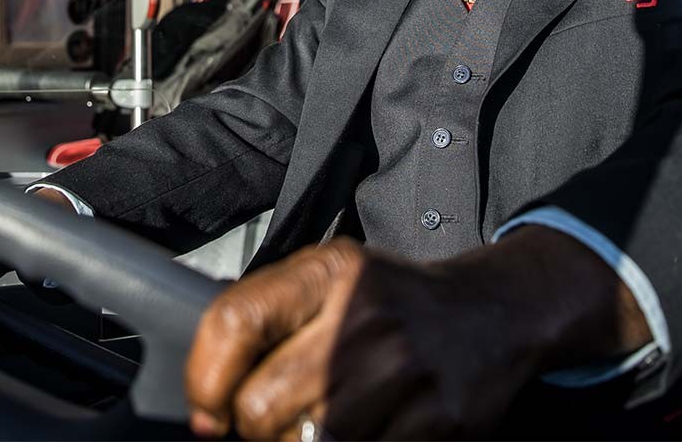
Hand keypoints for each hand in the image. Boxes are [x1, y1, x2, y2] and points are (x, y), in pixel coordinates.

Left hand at [185, 228, 649, 439]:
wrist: (492, 313)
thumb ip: (267, 316)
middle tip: (270, 419)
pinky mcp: (438, 422)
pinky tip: (362, 430)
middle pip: (260, 403)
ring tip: (318, 421)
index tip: (207, 409)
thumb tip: (208, 401)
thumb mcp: (328, 278)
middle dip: (253, 426)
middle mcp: (361, 314)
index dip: (205, 378)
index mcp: (325, 270)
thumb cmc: (390, 300)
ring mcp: (402, 370)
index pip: (234, 322)